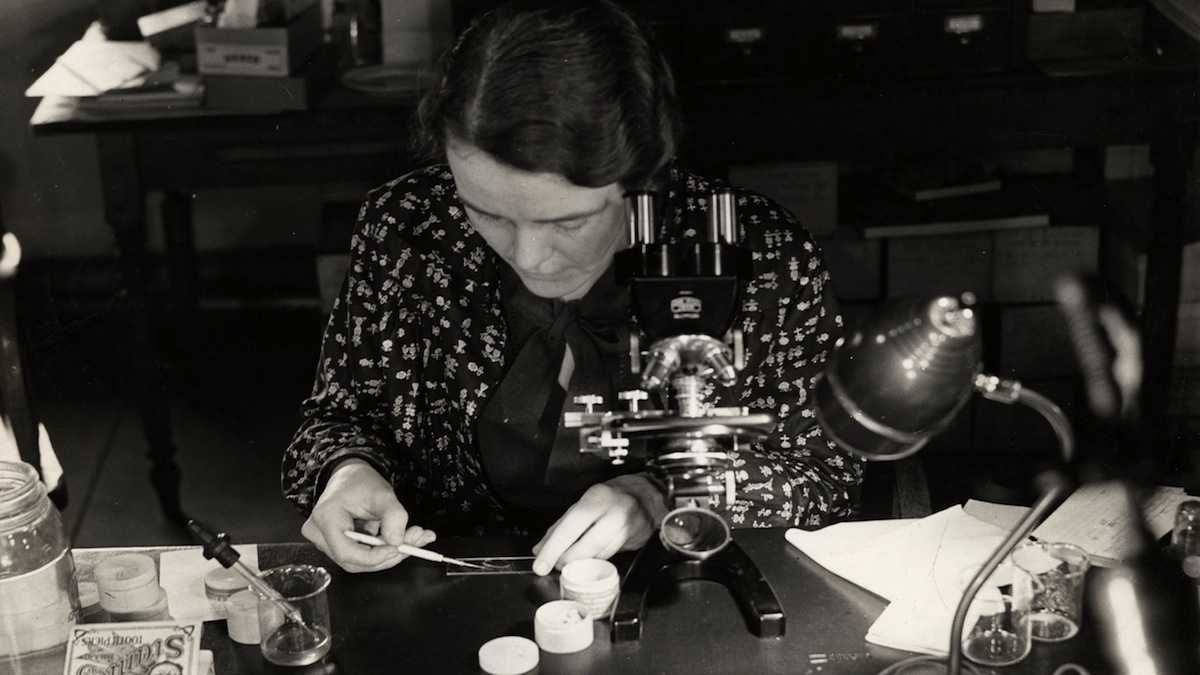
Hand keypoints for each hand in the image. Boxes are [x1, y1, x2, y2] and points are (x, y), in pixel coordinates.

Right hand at [301, 459, 435, 572]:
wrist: (350, 477)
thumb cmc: (361, 482)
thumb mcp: (382, 492)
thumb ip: (393, 515)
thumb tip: (397, 541)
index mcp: (326, 518)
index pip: (347, 552)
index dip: (374, 557)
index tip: (399, 548)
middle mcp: (319, 534)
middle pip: (354, 561)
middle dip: (387, 556)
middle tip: (416, 543)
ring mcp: (324, 542)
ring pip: (359, 561)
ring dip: (389, 554)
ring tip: (414, 537)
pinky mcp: (335, 546)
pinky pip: (361, 556)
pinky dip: (384, 550)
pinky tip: (403, 538)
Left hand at [531, 474, 666, 575]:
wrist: (649, 495)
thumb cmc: (614, 496)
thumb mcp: (585, 502)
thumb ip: (561, 526)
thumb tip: (541, 549)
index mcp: (597, 499)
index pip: (570, 528)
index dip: (553, 549)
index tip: (540, 565)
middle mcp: (614, 514)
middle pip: (585, 548)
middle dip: (566, 561)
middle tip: (555, 564)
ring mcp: (627, 530)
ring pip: (597, 557)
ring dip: (580, 563)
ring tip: (571, 560)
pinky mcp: (635, 543)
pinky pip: (608, 558)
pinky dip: (594, 561)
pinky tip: (589, 558)